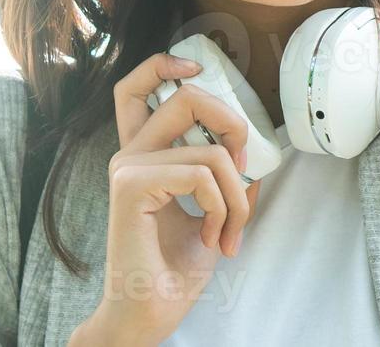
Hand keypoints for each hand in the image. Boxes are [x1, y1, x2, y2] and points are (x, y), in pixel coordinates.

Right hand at [96, 52, 261, 343]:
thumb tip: (253, 155)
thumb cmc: (175, 270)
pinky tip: (212, 238)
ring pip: (210, 151)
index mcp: (142, 155)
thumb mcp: (213, 212)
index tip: (195, 67)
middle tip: (244, 166)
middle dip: (232, 123)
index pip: (134, 89)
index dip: (163, 64)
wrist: (149, 315)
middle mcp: (128, 154)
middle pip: (186, 96)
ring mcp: (126, 169)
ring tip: (228, 233)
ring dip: (237, 197)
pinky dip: (222, 208)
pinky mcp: (131, 188)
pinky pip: (201, 175)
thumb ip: (225, 176)